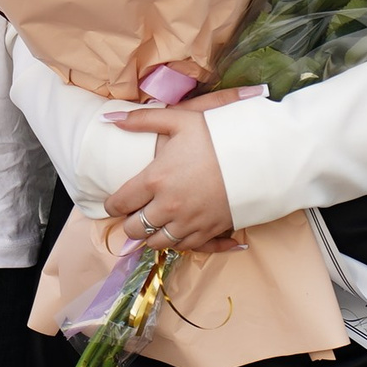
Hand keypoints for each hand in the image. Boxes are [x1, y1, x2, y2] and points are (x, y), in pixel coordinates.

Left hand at [101, 88, 263, 254]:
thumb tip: (109, 119)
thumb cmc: (216, 135)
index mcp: (155, 180)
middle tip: (134, 214)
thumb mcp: (179, 120)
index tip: (114, 202)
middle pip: (135, 229)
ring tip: (154, 224)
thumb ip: (142, 120)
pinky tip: (178, 232)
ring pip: (157, 243)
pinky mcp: (209, 231)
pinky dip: (177, 242)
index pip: (120, 203)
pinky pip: (184, 247)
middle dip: (130, 223)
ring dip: (151, 235)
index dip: (112, 205)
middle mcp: (168, 206)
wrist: (257, 155)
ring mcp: (189, 222)